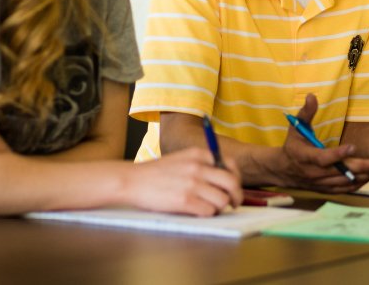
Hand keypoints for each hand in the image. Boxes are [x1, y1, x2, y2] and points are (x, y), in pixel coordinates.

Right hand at [122, 147, 242, 216]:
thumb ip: (200, 163)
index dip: (235, 178)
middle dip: (237, 196)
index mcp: (197, 154)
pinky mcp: (185, 201)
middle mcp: (197, 167)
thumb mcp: (180, 158)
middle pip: (232, 183)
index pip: (230, 165)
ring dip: (220, 207)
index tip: (232, 186)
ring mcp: (192, 184)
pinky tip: (198, 211)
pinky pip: (209, 211)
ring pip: (223, 200)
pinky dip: (207, 214)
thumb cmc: (155, 173)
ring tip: (211, 208)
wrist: (131, 180)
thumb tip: (224, 177)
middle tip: (234, 203)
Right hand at [272, 94, 368, 192]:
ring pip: (344, 181)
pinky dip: (358, 184)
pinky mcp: (325, 189)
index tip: (352, 147)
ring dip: (363, 176)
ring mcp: (320, 183)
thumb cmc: (293, 145)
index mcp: (305, 157)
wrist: (283, 170)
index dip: (337, 154)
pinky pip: (344, 189)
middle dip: (361, 167)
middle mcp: (313, 172)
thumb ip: (306, 113)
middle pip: (339, 172)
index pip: (322, 158)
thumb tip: (312, 95)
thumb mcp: (296, 128)